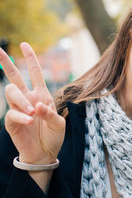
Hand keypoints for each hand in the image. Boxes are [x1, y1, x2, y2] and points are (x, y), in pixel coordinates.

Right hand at [0, 42, 64, 165]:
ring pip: (11, 93)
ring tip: (33, 112)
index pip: (35, 73)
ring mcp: (19, 109)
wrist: (45, 153)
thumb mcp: (58, 124)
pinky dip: (21, 116)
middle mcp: (28, 99)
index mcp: (41, 95)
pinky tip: (30, 121)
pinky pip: (12, 114)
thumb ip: (50, 114)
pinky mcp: (12, 122)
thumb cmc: (53, 136)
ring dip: (21, 101)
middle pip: (14, 77)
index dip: (31, 59)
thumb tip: (37, 105)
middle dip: (6, 63)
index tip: (24, 44)